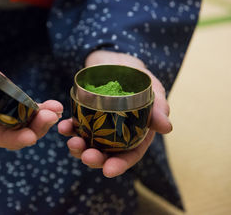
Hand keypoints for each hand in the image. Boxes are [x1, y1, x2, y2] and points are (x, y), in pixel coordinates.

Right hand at [0, 31, 62, 149]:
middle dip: (32, 129)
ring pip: (21, 126)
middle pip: (10, 135)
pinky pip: (24, 113)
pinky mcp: (5, 106)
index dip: (9, 138)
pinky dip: (38, 111)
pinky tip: (53, 106)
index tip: (30, 137)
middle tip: (50, 117)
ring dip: (40, 120)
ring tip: (56, 110)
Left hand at [58, 50, 171, 176]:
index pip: (129, 154)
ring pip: (87, 144)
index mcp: (135, 134)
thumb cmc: (138, 77)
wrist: (115, 60)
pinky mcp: (83, 116)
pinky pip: (75, 127)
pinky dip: (68, 129)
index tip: (108, 171)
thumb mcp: (152, 89)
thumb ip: (158, 107)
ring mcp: (98, 126)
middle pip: (105, 154)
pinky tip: (63, 127)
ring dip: (78, 147)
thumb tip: (166, 128)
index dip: (120, 165)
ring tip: (72, 142)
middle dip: (95, 159)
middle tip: (86, 156)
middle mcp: (115, 135)